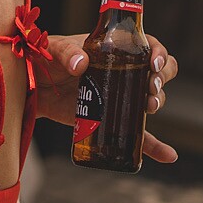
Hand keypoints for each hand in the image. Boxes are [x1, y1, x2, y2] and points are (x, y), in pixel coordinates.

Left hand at [34, 31, 177, 163]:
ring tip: (148, 107)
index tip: (153, 62)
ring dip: (157, 102)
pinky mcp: (113, 121)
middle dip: (160, 80)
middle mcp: (125, 72)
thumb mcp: (56, 48)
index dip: (159, 53)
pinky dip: (155, 147)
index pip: (149, 47)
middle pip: (159, 73)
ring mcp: (121, 97)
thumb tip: (81, 65)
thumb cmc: (47, 59)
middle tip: (150, 87)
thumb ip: (67, 52)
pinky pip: (140, 135)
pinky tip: (168, 155)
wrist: (34, 86)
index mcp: (117, 49)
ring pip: (151, 100)